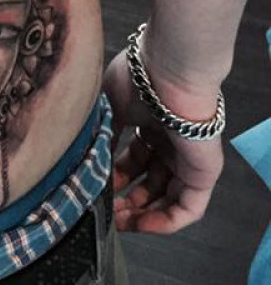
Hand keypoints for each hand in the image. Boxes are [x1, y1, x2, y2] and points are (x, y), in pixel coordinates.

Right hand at [103, 49, 223, 233]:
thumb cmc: (138, 78)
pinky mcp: (204, 173)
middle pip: (149, 180)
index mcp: (151, 124)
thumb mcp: (109, 105)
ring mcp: (188, 158)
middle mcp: (170, 142)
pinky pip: (188, 208)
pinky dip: (164, 220)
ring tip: (117, 221)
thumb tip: (88, 158)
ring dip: (142, 213)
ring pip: (167, 197)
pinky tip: (140, 223)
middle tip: (105, 209)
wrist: (169, 69)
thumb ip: (103, 133)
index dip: (115, 176)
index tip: (96, 187)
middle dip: (126, 198)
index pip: (134, 159)